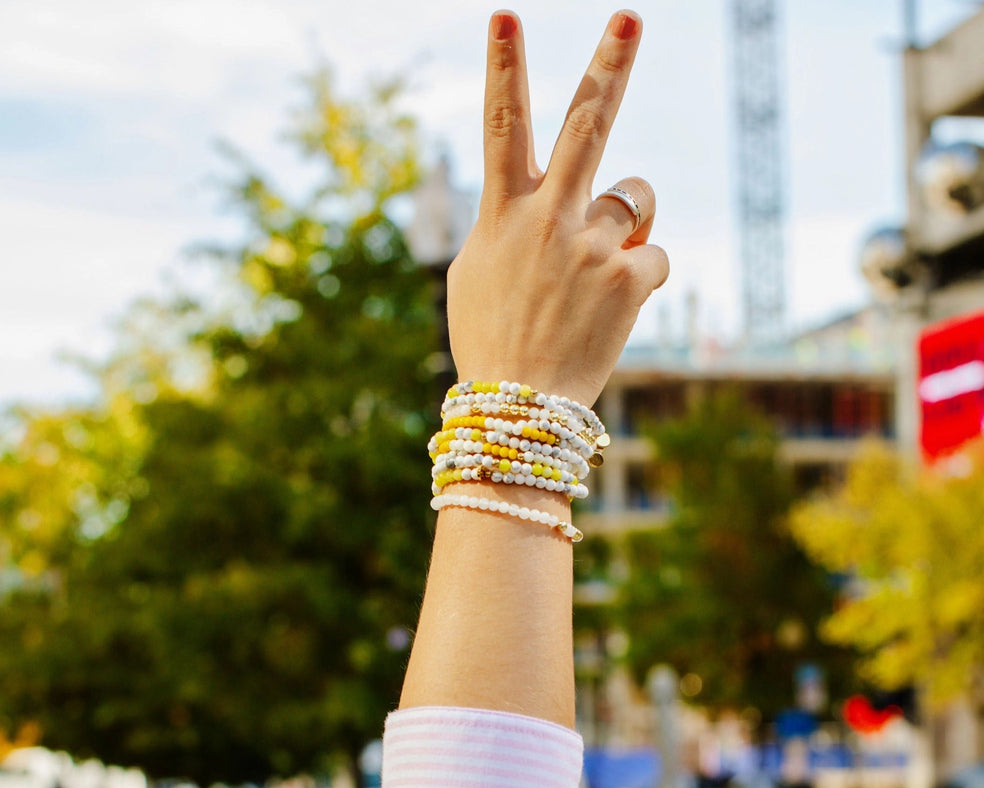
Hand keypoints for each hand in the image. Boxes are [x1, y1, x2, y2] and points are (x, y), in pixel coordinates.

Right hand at [446, 9, 668, 407]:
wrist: (520, 408)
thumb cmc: (492, 340)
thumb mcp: (473, 276)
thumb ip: (506, 227)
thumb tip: (542, 202)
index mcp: (503, 214)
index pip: (501, 126)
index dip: (503, 67)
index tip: (505, 16)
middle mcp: (547, 218)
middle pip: (585, 123)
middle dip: (609, 65)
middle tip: (629, 18)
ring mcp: (590, 246)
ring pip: (636, 199)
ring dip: (628, 223)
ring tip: (596, 272)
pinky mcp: (628, 278)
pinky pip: (654, 257)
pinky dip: (640, 280)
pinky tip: (612, 311)